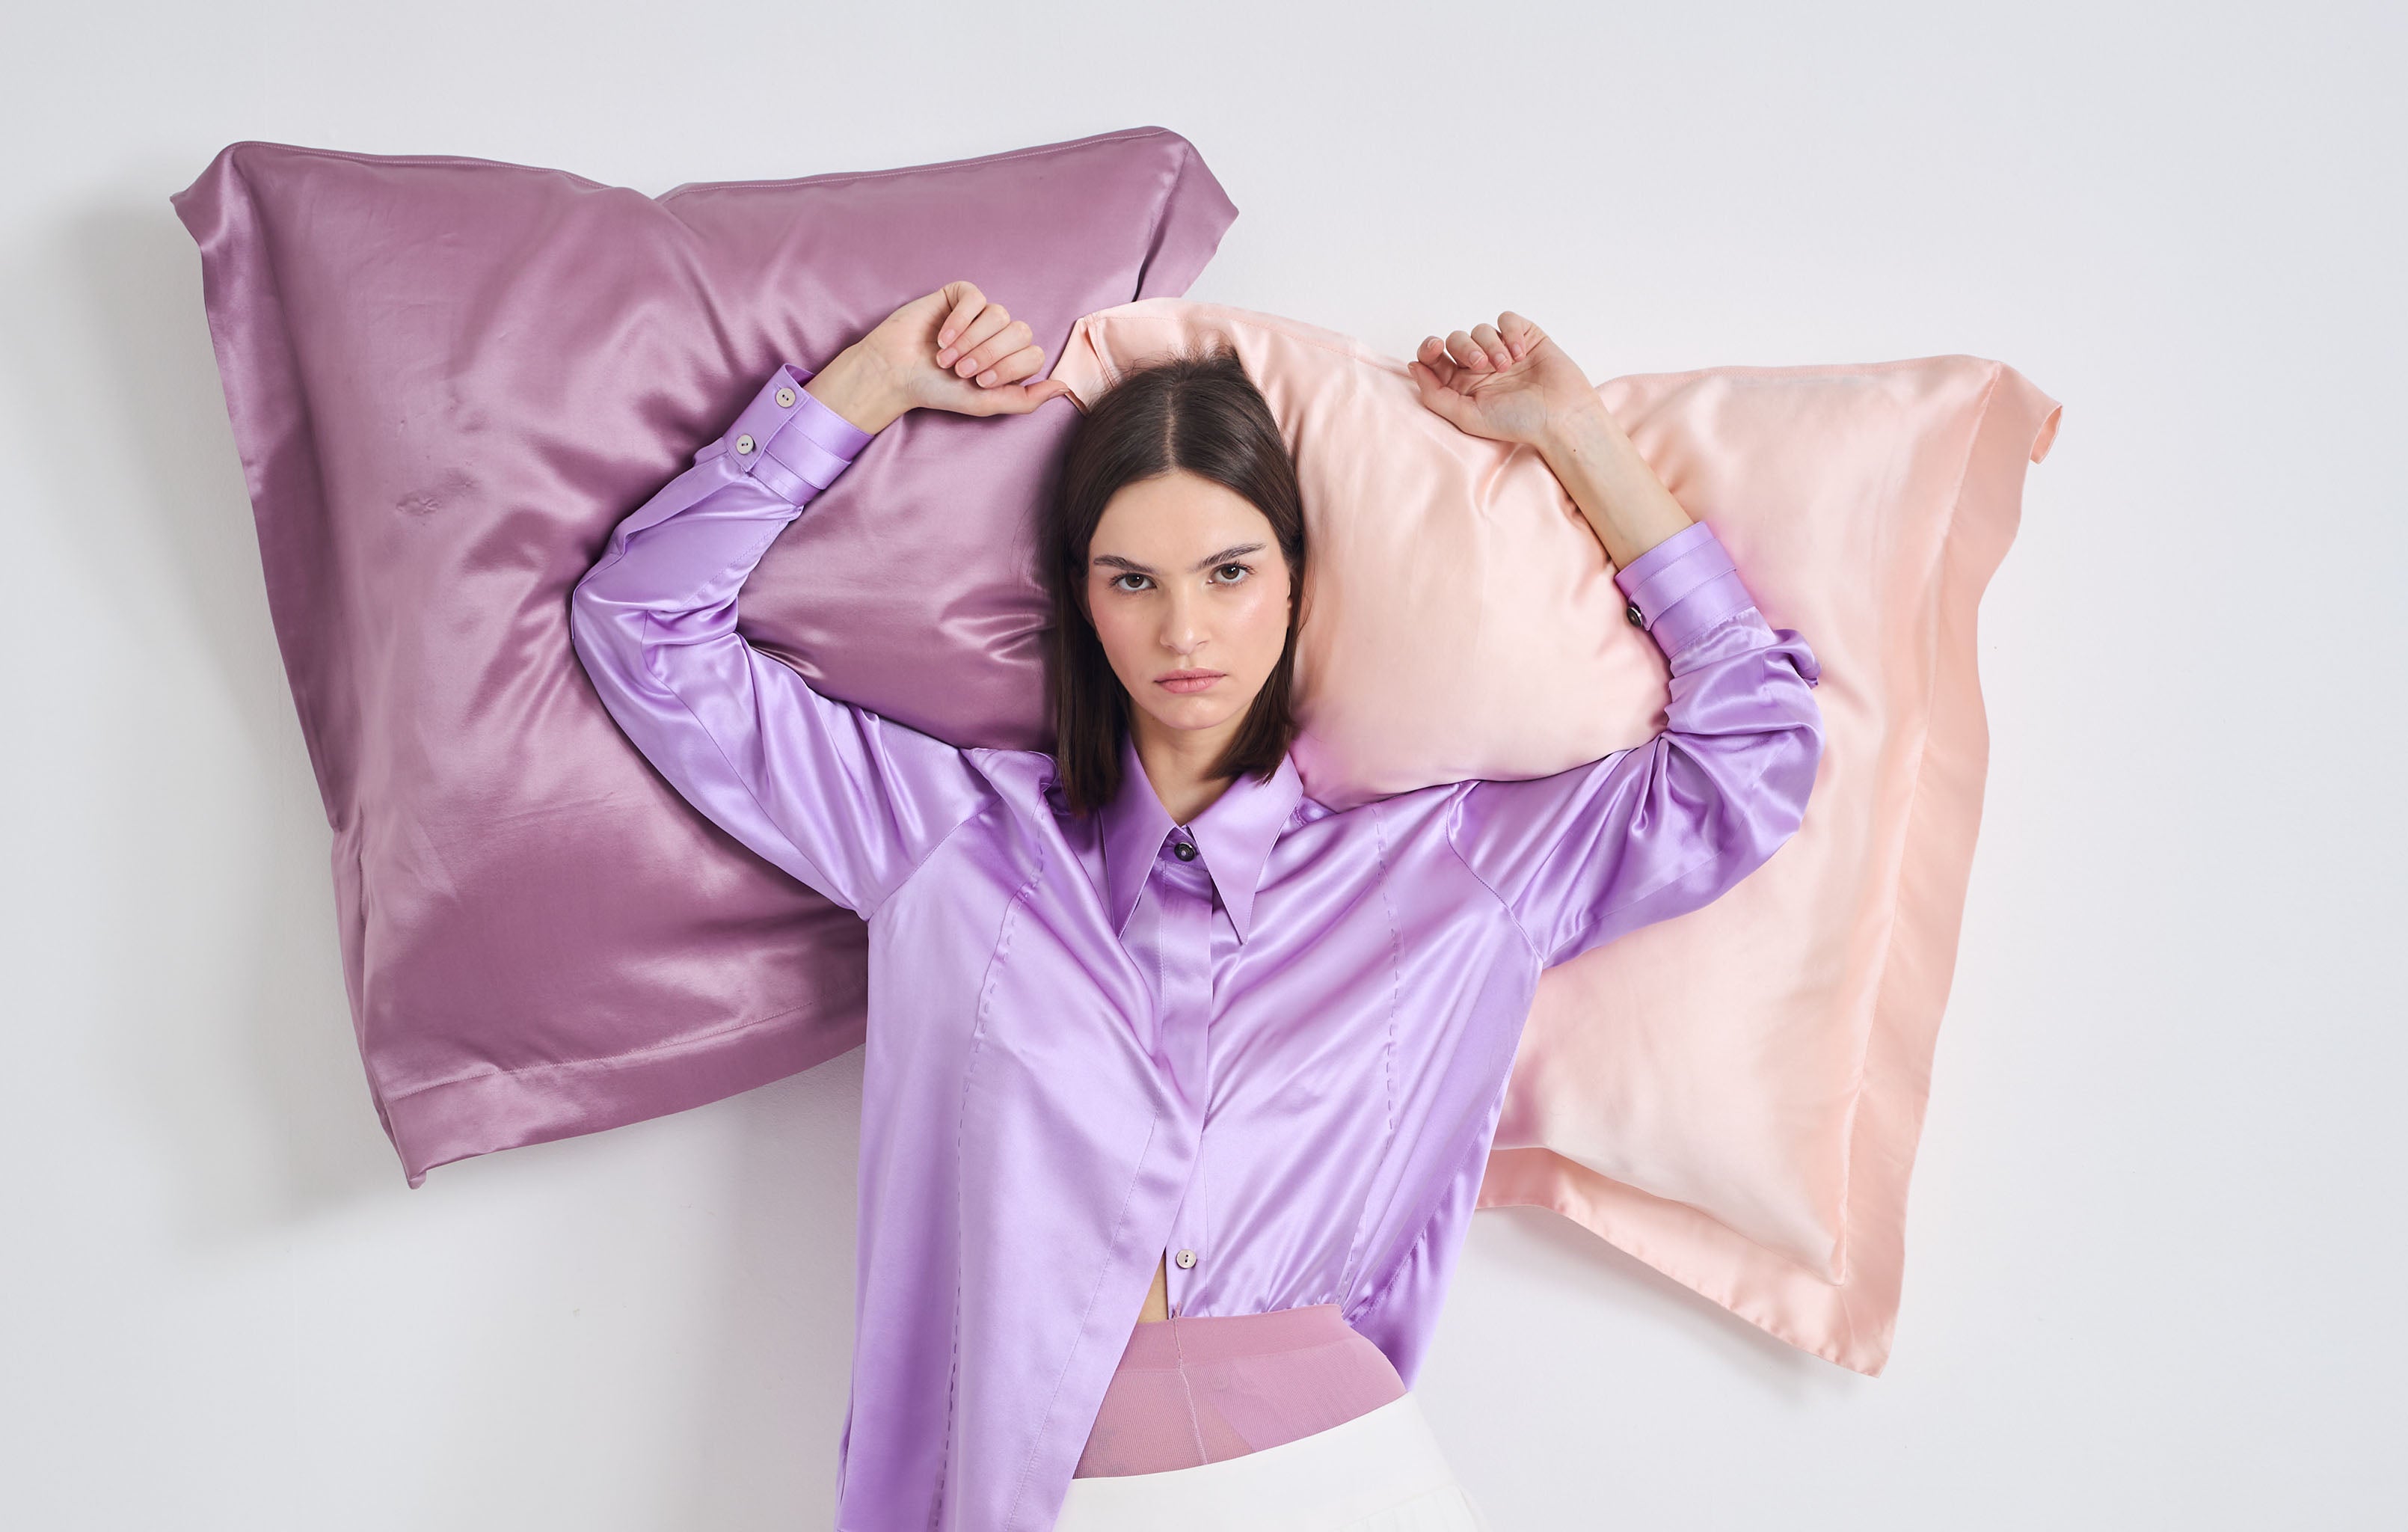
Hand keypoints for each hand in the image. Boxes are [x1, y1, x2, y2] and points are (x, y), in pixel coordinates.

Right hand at [805, 281, 1072, 431]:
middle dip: (990, 355)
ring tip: (946, 358)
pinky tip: (941, 337)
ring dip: (972, 340)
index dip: (1008, 367)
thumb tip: (1064, 387)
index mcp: (1010, 359)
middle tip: (960, 371)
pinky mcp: (959, 296)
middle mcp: (999, 335)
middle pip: (1021, 332)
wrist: (895, 373)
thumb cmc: (937, 390)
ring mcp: (981, 313)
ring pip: (1000, 315)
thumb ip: (1026, 399)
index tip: (979, 382)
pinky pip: (976, 297)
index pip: (1033, 354)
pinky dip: (960, 320)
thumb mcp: (985, 404)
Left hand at [1405, 312, 1604, 449]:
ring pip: (1480, 329)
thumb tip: (1413, 367)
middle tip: (1481, 366)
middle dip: (1464, 348)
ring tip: (1507, 366)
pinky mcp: (1525, 337)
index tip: (1434, 348)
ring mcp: (1502, 350)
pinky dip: (1509, 332)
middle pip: (1455, 339)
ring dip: (1491, 345)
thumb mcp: (1467, 416)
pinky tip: (1520, 353)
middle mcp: (1480, 366)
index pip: (1434, 358)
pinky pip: (1506, 320)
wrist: (1560, 416)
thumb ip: (1435, 395)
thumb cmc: (1516, 422)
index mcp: (1462, 384)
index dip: (1428, 348)